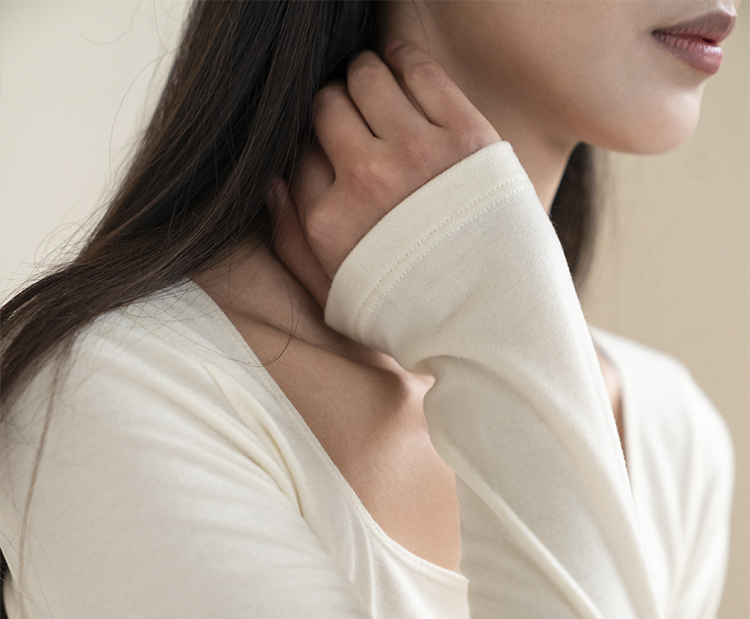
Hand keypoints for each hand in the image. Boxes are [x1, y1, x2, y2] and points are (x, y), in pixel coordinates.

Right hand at [266, 42, 500, 309]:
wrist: (494, 325)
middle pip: (326, 108)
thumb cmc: (412, 317)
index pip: (300, 153)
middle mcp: (366, 181)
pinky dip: (404, 61)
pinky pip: (420, 72)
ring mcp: (417, 154)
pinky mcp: (465, 137)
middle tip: (351, 114)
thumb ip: (292, 245)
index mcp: (330, 222)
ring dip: (364, 76)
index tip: (329, 149)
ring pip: (366, 78)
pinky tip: (401, 66)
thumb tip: (271, 184)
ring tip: (374, 88)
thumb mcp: (336, 298)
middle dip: (334, 108)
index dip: (313, 147)